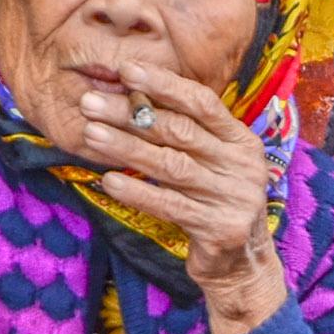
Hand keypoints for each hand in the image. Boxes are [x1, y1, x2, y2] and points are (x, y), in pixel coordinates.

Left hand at [71, 61, 285, 333]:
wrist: (241, 263)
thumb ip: (185, 133)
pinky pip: (171, 206)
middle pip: (181, 132)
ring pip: (172, 166)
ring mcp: (235, 198)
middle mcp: (244, 166)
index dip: (164, 85)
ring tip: (90, 135)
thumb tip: (130, 95)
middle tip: (90, 103)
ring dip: (127, 148)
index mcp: (242, 142)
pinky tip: (109, 181)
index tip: (126, 70)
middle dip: (131, 115)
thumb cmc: (213, 203)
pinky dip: (138, 192)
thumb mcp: (211, 163)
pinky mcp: (221, 229)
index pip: (202, 103)